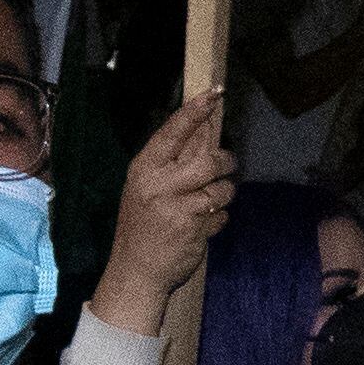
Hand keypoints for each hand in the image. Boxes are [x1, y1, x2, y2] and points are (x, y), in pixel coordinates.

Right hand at [97, 91, 236, 331]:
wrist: (136, 271)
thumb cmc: (142, 225)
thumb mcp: (146, 188)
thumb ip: (171, 163)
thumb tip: (204, 132)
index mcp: (144, 169)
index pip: (173, 131)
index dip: (196, 110)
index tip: (214, 93)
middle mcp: (159, 185)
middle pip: (208, 159)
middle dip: (225, 160)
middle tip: (227, 164)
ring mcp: (177, 207)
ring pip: (221, 188)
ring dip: (224, 194)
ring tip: (210, 203)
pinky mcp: (194, 229)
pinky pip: (222, 214)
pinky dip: (219, 219)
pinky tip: (203, 226)